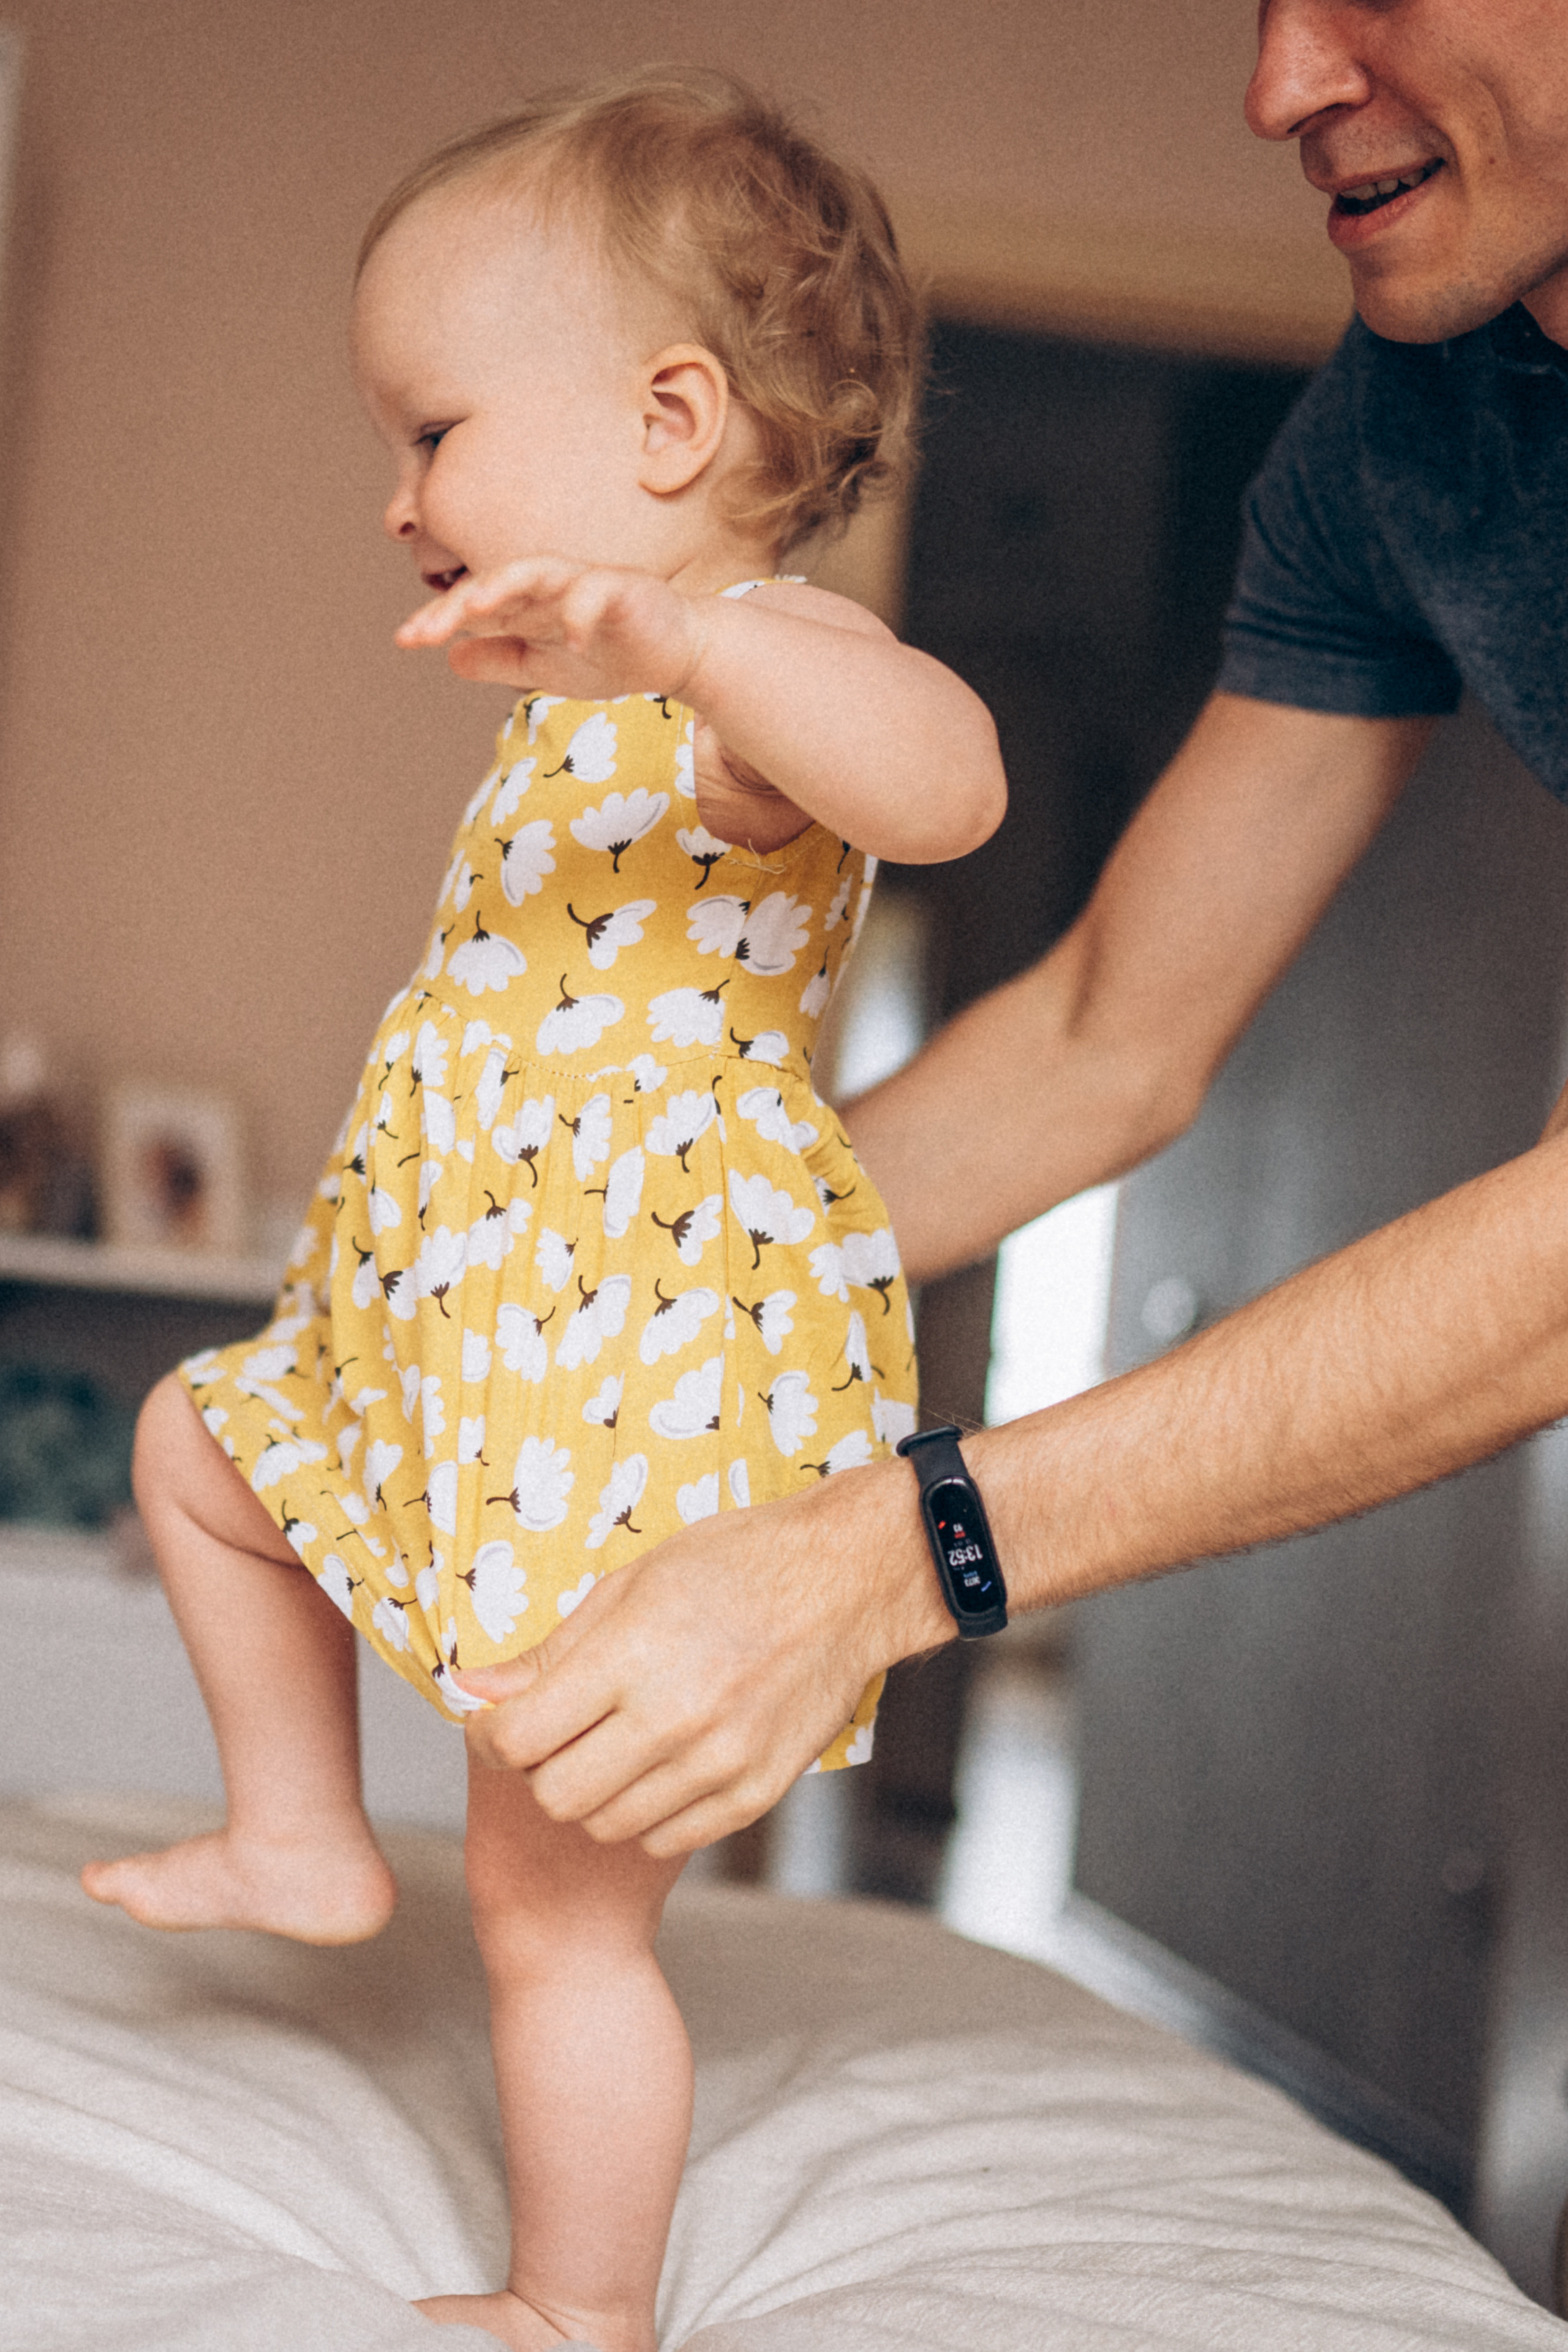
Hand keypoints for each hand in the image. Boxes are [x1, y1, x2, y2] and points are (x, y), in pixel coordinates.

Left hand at [396, 555, 707, 702]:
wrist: (677, 654)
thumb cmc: (611, 654)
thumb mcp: (546, 667)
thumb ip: (502, 659)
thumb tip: (450, 657)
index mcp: (528, 604)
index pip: (475, 606)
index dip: (438, 619)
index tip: (404, 640)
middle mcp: (549, 586)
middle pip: (495, 584)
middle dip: (457, 604)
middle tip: (423, 631)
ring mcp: (585, 582)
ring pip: (537, 572)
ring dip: (505, 586)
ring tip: (475, 608)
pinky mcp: (623, 589)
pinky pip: (596, 594)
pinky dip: (582, 612)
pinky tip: (573, 639)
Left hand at [452, 1458, 949, 1854]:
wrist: (848, 1582)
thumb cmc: (736, 1564)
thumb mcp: (632, 1583)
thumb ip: (553, 1650)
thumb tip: (474, 1689)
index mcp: (631, 1656)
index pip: (519, 1736)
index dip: (489, 1735)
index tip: (498, 1720)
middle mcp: (672, 1719)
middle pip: (555, 1796)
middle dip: (539, 1769)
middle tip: (557, 1734)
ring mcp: (718, 1764)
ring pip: (606, 1825)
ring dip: (593, 1792)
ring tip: (615, 1743)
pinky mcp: (754, 1793)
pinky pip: (664, 1837)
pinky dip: (646, 1812)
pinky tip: (661, 1764)